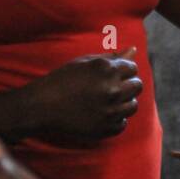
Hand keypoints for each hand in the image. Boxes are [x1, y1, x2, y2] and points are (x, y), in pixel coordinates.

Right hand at [1, 48, 141, 144]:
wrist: (42, 106)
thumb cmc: (63, 80)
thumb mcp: (85, 63)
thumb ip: (112, 57)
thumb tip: (134, 49)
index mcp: (107, 70)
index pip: (133, 68)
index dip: (123, 70)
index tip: (113, 75)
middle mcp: (112, 90)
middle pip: (137, 86)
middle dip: (127, 85)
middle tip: (111, 88)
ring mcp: (110, 111)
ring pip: (133, 106)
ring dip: (123, 102)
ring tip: (106, 101)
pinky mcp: (105, 129)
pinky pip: (122, 123)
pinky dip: (114, 119)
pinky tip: (100, 114)